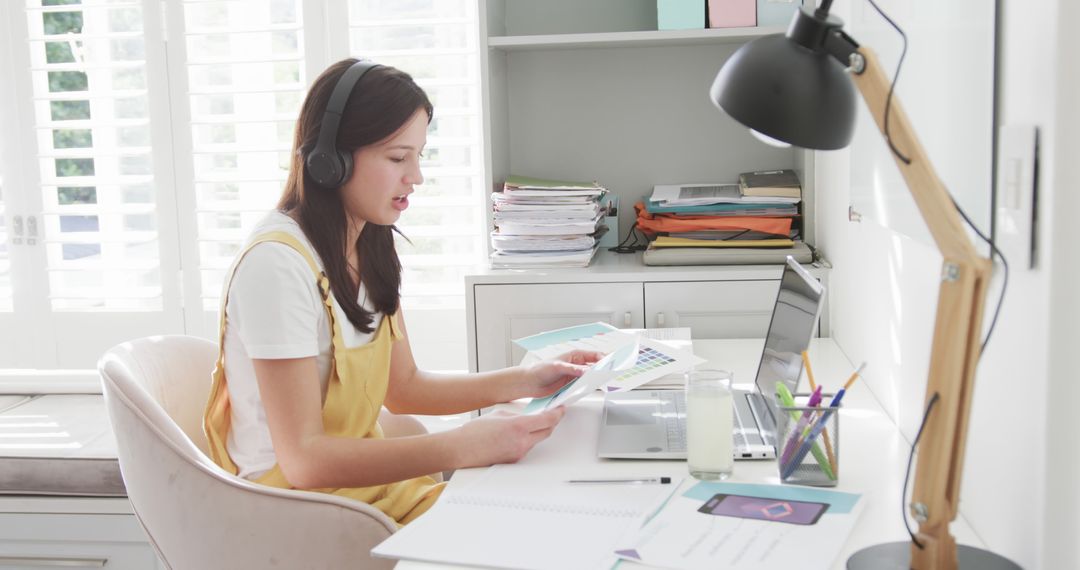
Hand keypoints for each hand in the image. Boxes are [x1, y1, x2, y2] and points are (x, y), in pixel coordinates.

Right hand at [450, 408, 565, 467]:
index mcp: (518, 426)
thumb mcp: (499, 413)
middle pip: (547, 431)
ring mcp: (519, 453)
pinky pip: (528, 447)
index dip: (558, 413)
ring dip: (539, 430)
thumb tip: (529, 414)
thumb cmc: (474, 432)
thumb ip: (518, 414)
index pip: (548, 420)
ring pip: (538, 439)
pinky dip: (528, 439)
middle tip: (553, 413)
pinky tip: (520, 434)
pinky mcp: (515, 460)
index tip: (560, 408)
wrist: (462, 449)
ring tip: (532, 422)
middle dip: (552, 421)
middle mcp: (521, 442)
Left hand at [517, 349, 604, 398]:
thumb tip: (586, 370)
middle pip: (595, 367)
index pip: (594, 355)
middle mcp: (576, 365)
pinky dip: (588, 388)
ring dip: (596, 380)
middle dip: (603, 370)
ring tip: (602, 383)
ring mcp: (575, 376)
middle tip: (609, 375)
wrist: (530, 383)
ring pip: (590, 378)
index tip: (610, 365)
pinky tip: (590, 390)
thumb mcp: (557, 366)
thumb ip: (572, 369)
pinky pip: (583, 387)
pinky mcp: (572, 387)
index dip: (604, 359)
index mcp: (575, 355)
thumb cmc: (540, 369)